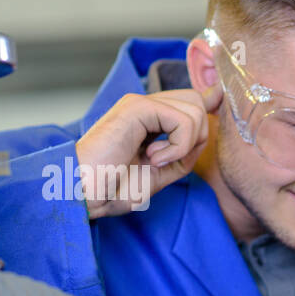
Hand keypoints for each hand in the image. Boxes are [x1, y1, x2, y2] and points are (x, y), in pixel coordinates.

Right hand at [74, 83, 222, 216]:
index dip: (208, 108)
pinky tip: (152, 158)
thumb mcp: (165, 171)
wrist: (85, 194)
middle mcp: (146, 106)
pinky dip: (177, 147)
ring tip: (155, 160)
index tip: (206, 124)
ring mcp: (140, 103)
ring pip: (196, 110)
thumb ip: (188, 148)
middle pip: (198, 102)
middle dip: (198, 135)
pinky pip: (183, 121)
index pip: (192, 101)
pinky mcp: (137, 107)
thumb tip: (209, 124)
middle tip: (172, 158)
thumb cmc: (115, 187)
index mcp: (151, 118)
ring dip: (185, 145)